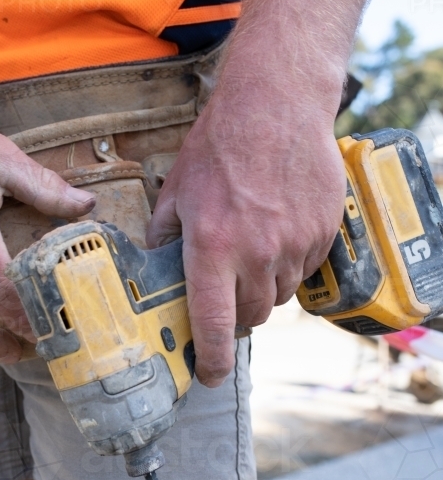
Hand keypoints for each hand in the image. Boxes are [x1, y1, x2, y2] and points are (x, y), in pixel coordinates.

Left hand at [146, 60, 345, 386]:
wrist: (276, 104)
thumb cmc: (220, 145)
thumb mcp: (176, 190)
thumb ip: (165, 236)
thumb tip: (156, 267)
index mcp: (212, 248)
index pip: (214, 324)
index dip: (211, 360)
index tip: (208, 375)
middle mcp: (257, 253)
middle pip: (250, 317)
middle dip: (237, 315)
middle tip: (227, 294)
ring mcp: (295, 244)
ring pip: (279, 295)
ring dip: (263, 288)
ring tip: (252, 251)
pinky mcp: (323, 232)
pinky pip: (305, 269)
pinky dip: (291, 263)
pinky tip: (277, 231)